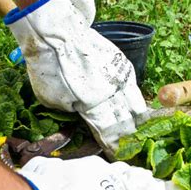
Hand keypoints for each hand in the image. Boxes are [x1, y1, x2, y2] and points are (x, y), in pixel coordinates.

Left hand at [4, 0, 147, 156]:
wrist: (57, 35)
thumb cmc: (48, 68)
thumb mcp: (51, 99)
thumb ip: (71, 110)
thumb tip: (82, 114)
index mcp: (92, 106)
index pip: (108, 132)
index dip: (114, 145)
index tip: (117, 154)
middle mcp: (111, 94)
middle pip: (125, 121)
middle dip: (129, 137)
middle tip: (133, 148)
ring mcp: (120, 77)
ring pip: (136, 104)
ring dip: (138, 120)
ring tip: (142, 132)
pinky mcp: (122, 64)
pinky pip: (134, 87)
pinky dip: (138, 100)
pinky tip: (141, 109)